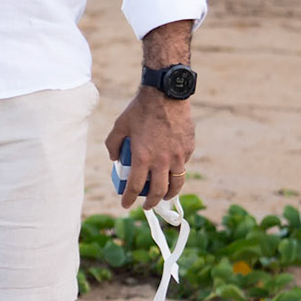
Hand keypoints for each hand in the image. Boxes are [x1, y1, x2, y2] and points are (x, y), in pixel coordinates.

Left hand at [103, 90, 194, 209]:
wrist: (166, 94)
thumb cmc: (140, 109)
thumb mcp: (120, 125)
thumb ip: (113, 143)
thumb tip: (114, 158)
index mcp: (142, 157)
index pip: (134, 186)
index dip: (128, 198)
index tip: (125, 204)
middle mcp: (162, 160)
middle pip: (157, 191)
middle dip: (151, 203)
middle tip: (147, 206)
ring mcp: (178, 155)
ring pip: (176, 183)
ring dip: (169, 193)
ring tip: (164, 196)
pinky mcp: (188, 148)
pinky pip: (183, 165)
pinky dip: (176, 171)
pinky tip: (171, 169)